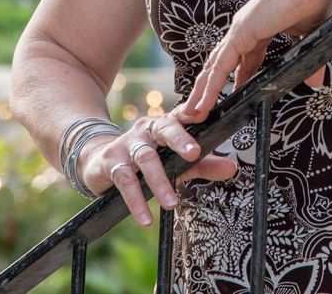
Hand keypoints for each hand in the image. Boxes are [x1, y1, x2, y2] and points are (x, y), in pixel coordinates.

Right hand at [79, 111, 237, 225]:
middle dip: (179, 139)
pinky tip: (145, 218)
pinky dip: (135, 200)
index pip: (180, 115)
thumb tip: (232, 168)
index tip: (203, 115)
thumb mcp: (176, 162)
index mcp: (165, 125)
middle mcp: (146, 130)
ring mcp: (127, 143)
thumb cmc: (147, 160)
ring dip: (159, 181)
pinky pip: (124, 180)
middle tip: (195, 154)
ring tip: (171, 204)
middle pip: (164, 128)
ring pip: (145, 158)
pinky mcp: (110, 161)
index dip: (191, 112)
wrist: (99, 161)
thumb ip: (203, 165)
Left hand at [174, 0, 331, 123]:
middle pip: (220, 64)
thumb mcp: (310, 37)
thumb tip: (316, 83)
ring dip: (203, 92)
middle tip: (201, 110)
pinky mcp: (241, 33)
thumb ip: (308, 60)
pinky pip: (221, 66)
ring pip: (214, 68)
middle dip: (210, 88)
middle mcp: (244, 28)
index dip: (235, 78)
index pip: (241, 58)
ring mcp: (240, 30)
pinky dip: (210, 87)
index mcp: (258, 27)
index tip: (232, 96)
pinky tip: (203, 104)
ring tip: (194, 115)